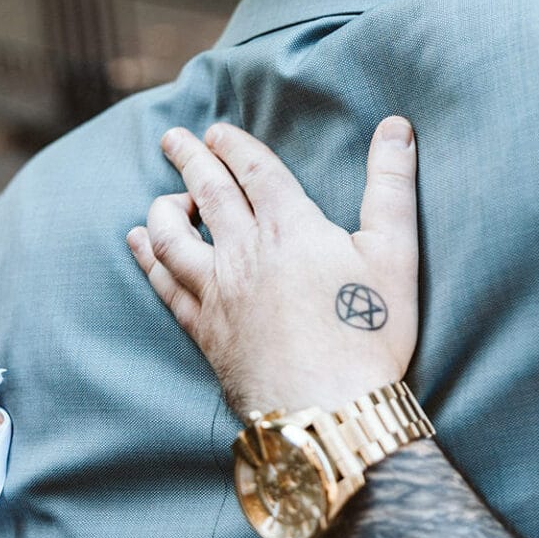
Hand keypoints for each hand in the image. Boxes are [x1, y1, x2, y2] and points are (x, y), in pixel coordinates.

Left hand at [128, 118, 418, 418]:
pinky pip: (165, 285)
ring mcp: (218, 293)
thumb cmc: (370, 333)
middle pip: (209, 193)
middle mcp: (245, 253)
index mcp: (292, 227)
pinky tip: (141, 245)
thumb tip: (397, 127)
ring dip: (165, 208)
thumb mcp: (396, 251)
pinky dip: (148, 259)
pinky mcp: (205, 331)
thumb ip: (392, 185)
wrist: (328, 410)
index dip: (235, 146)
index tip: (217, 131)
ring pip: (173, 237)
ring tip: (166, 196)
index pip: (255, 171)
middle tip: (175, 138)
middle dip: (190, 160)